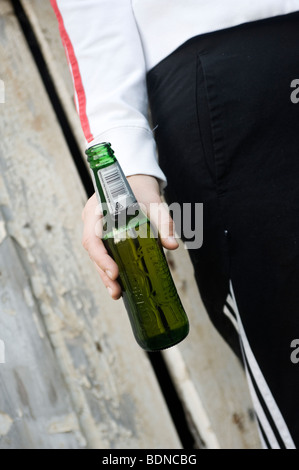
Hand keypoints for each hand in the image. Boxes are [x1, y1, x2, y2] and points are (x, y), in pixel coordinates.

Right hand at [82, 174, 178, 299]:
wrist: (136, 178)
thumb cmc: (142, 189)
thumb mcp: (154, 204)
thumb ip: (164, 222)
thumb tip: (172, 245)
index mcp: (96, 211)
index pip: (92, 239)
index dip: (101, 258)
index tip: (115, 272)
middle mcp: (92, 221)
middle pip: (93, 252)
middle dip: (104, 273)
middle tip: (116, 291)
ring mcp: (95, 228)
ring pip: (97, 256)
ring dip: (106, 275)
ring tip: (118, 293)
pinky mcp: (103, 234)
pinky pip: (104, 252)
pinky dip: (110, 267)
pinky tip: (119, 283)